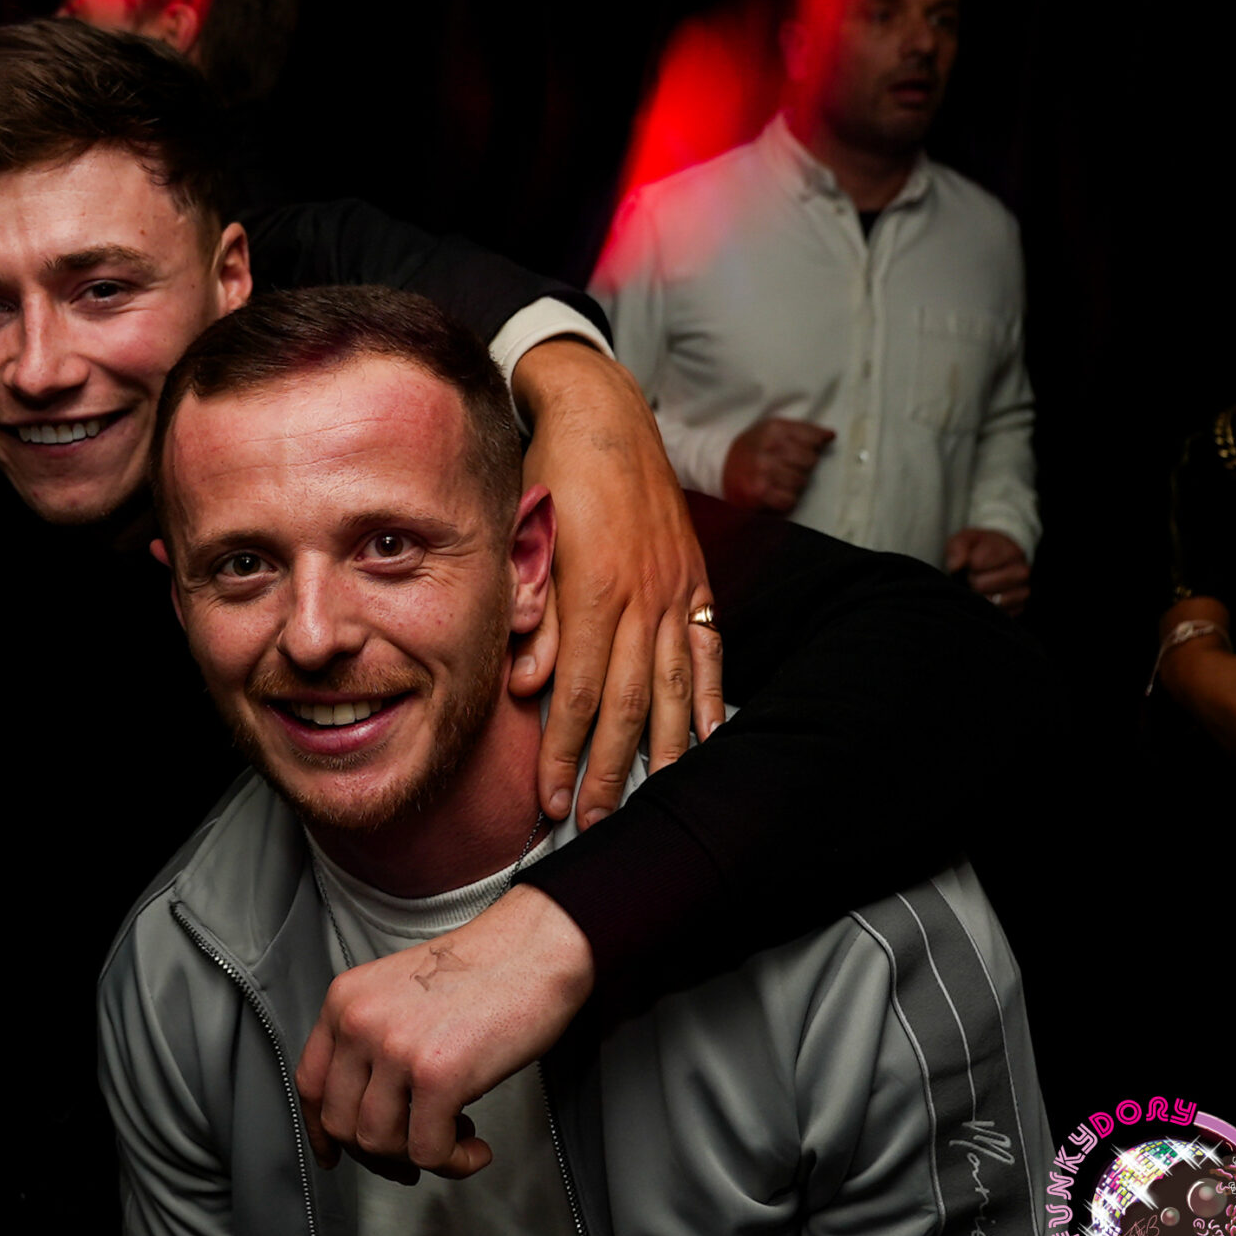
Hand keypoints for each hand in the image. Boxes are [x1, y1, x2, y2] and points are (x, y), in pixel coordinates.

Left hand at [295, 884, 593, 1182]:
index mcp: (345, 1002)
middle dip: (378, 1153)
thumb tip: (369, 1109)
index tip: (336, 1153)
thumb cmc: (480, 974)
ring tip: (454, 1137)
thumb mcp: (398, 996)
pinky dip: (454, 1163)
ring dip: (418, 1157)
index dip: (321, 1130)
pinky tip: (475, 1147)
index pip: (311, 1083)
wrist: (533, 949)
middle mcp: (359, 1022)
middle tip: (412, 1155)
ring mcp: (394, 1048)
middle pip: (341, 1122)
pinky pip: (428, 1150)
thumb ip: (372, 1041)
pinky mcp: (437, 1075)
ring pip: (379, 1142)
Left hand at [507, 342, 724, 825]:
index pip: (574, 693)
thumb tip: (526, 685)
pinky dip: (712, 696)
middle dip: (608, 770)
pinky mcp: (697, 578)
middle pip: (627, 704)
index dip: (562, 752)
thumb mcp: (523, 536)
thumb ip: (530, 614)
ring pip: (674, 686)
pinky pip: (710, 649)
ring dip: (663, 749)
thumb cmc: (551, 474)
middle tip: (591, 820)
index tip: (548, 798)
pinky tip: (711, 736)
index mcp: (594, 589)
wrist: (602, 415)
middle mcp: (643, 596)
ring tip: (654, 798)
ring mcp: (677, 589)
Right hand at [721, 416, 832, 514]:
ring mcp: (763, 471)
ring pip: (801, 482)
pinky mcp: (759, 493)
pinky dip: (785, 500)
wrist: (718, 466)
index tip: (801, 449)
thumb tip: (831, 436)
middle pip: (810, 461)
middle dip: (802, 466)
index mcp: (774, 429)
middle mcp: (769, 448)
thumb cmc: (752, 447)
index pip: (814, 439)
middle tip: (786, 466)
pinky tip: (774, 492)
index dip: (813, 446)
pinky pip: (789, 500)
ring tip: (778, 479)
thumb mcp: (773, 429)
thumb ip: (803, 430)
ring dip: (793, 484)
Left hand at [943, 527, 1030, 613]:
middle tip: (973, 577)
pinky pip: (1000, 614)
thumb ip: (958, 548)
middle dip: (972, 582)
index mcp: (1010, 551)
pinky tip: (986, 598)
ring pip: (993, 602)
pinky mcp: (1020, 607)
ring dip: (980, 597)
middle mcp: (1021, 571)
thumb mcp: (966, 539)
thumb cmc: (980, 549)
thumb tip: (955, 566)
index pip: (978, 563)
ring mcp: (1023, 590)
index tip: (970, 564)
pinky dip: (988, 609)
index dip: (968, 565)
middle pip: (982, 585)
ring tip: (979, 588)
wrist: (998, 556)